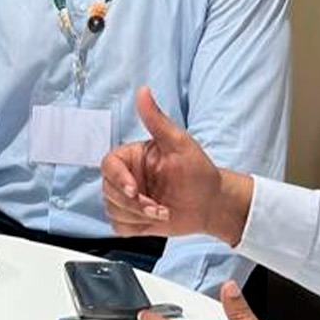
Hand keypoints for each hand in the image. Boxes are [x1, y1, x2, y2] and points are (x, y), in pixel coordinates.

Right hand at [102, 88, 248, 243]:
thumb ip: (156, 119)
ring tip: (162, 212)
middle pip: (108, 191)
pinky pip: (119, 227)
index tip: (134, 190)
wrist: (211, 203)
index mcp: (132, 157)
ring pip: (112, 210)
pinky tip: (156, 220)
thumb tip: (143, 92)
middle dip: (133, 204)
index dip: (117, 179)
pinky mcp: (132, 218)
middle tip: (158, 207)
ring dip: (138, 217)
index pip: (108, 165)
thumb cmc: (199, 171)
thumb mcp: (179, 143)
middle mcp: (127, 177)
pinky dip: (136, 228)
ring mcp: (128, 199)